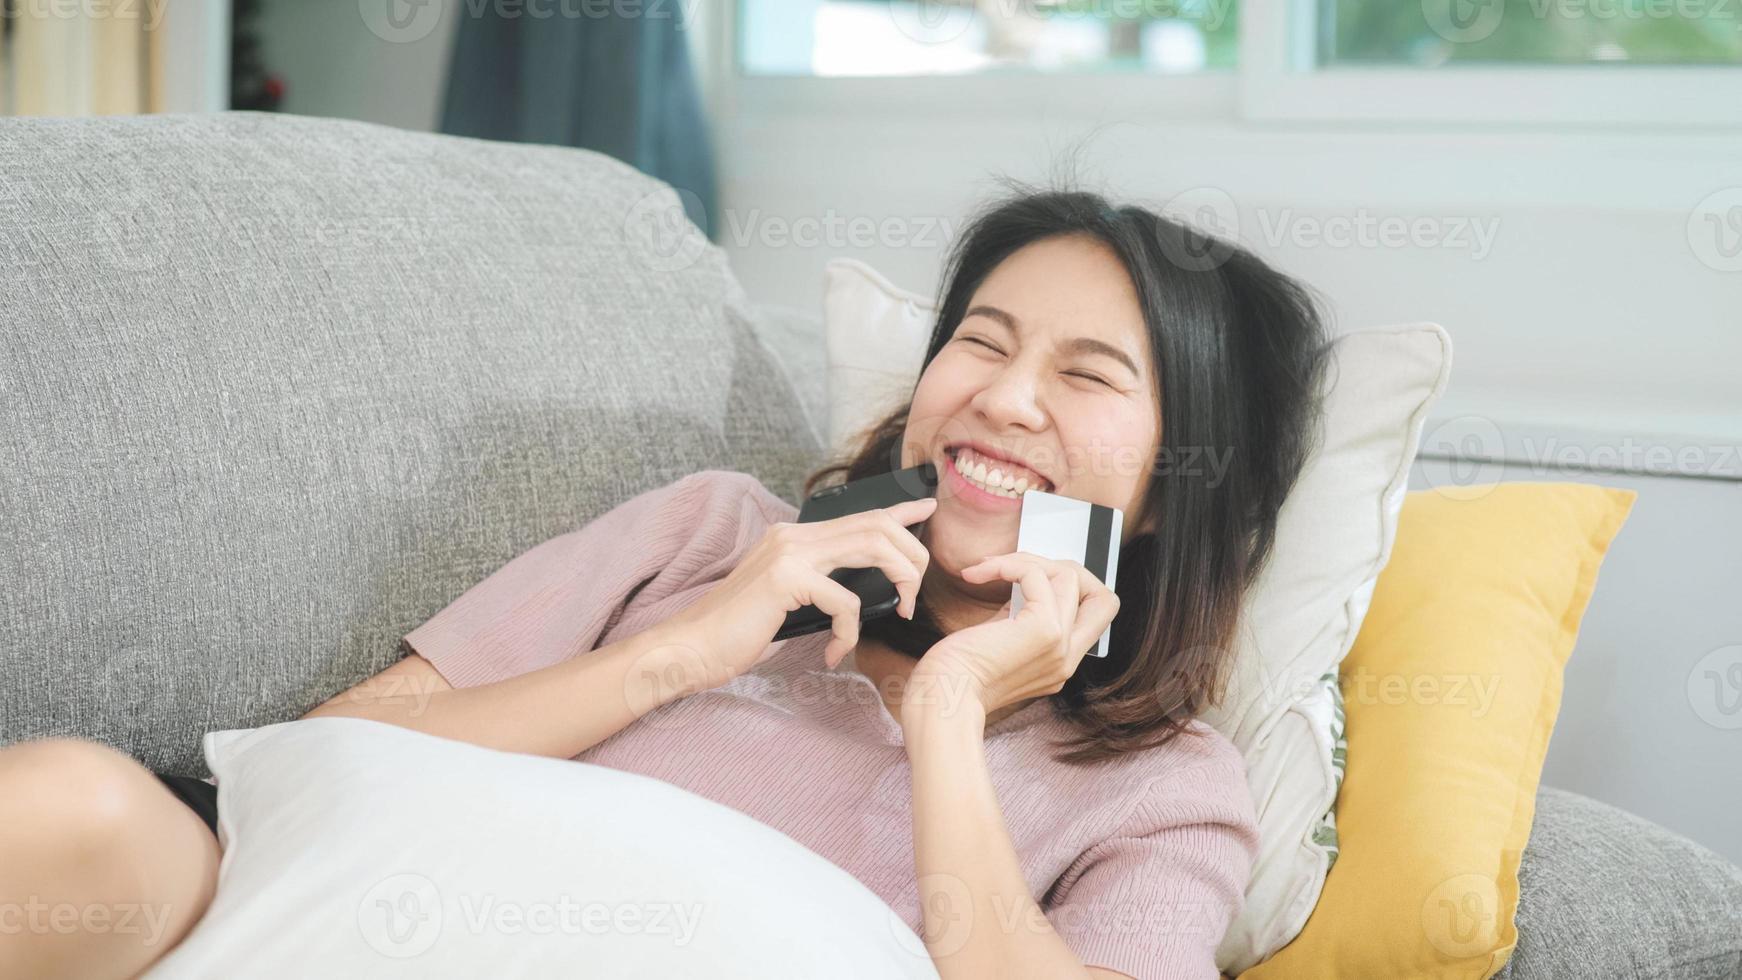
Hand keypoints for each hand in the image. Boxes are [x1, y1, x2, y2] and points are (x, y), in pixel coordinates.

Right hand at [664, 496, 935, 687]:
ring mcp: (789, 552)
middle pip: (876, 525)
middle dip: (911, 554)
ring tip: (901, 610)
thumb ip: (818, 585)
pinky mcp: (786, 579)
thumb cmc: (737, 632)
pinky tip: (833, 654)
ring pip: (872, 547)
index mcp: (793, 537)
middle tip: (917, 591)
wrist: (690, 648)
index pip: (857, 515)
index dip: (897, 511)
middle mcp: (793, 535)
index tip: (926, 508)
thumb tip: (860, 594)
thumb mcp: (787, 602)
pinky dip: (850, 632)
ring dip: (899, 579)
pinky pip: (846, 602)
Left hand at [903, 552, 1118, 726]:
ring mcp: (1060, 645)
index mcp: (1058, 664)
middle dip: (1063, 568)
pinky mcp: (1044, 631)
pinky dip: (1009, 564)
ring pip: (1070, 576)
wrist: (941, 702)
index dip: (1069, 588)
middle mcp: (1067, 658)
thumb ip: (1018, 621)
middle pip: (1102, 595)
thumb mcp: (997, 644)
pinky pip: (1039, 575)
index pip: (1095, 615)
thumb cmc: (953, 677)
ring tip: (988, 568)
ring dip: (1026, 560)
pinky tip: (979, 574)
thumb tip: (1020, 583)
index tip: (1026, 581)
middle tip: (1017, 568)